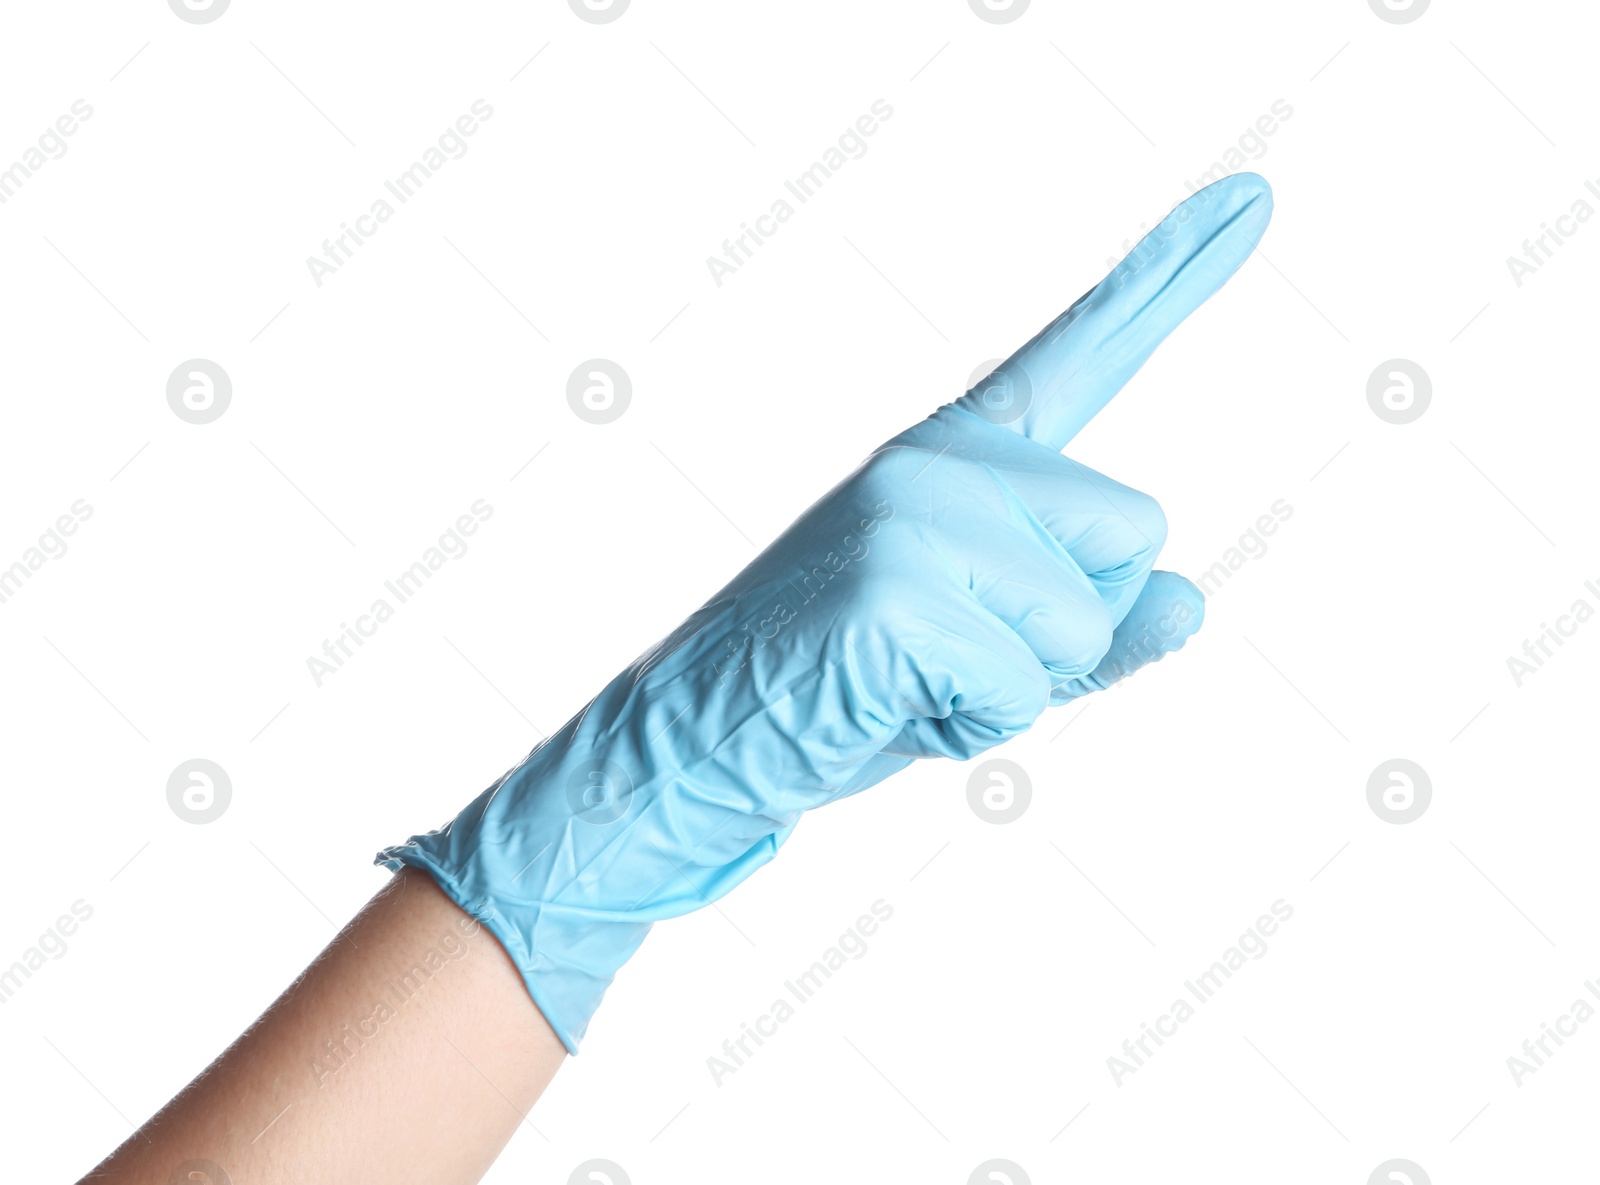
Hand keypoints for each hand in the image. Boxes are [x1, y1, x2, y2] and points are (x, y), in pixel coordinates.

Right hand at [379, 171, 1274, 1051]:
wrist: (704, 741)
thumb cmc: (851, 692)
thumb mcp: (996, 658)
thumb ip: (1100, 627)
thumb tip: (1193, 600)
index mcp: (961, 455)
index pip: (1083, 353)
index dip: (1172, 277)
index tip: (1258, 203)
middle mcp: (940, 458)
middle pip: (1134, 533)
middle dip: (1070, 628)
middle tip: (950, 653)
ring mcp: (912, 510)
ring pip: (1087, 618)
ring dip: (1019, 687)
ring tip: (913, 682)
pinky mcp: (892, 583)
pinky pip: (1021, 685)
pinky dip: (974, 727)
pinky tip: (891, 706)